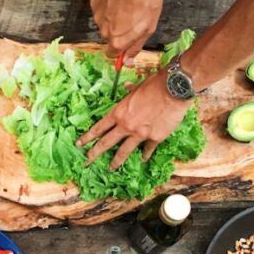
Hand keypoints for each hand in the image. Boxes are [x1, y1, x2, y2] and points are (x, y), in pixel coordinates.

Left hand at [77, 70, 191, 169]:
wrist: (174, 89)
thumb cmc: (155, 84)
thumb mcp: (138, 87)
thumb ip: (130, 92)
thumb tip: (126, 88)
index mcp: (119, 113)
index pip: (99, 128)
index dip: (87, 137)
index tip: (79, 144)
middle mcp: (126, 126)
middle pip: (106, 143)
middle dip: (94, 153)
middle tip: (87, 161)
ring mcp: (140, 134)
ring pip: (124, 151)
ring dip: (116, 161)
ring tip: (111, 168)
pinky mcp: (154, 138)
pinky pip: (147, 149)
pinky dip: (145, 154)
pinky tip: (143, 159)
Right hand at [91, 0, 162, 58]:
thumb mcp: (149, 28)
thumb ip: (136, 47)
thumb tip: (127, 60)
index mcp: (117, 41)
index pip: (112, 54)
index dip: (120, 49)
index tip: (126, 43)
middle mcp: (104, 32)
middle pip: (110, 37)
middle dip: (119, 31)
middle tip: (131, 18)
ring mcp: (98, 18)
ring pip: (106, 23)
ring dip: (114, 17)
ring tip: (126, 5)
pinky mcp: (94, 4)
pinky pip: (102, 10)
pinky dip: (109, 6)